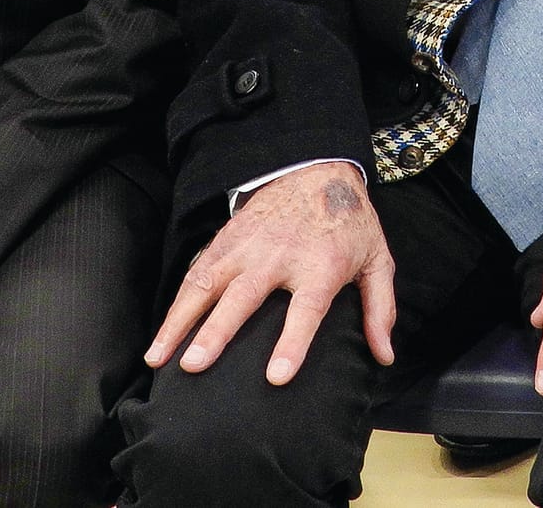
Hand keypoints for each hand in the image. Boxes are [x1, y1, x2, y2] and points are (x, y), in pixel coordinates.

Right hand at [146, 165, 393, 385]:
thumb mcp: (376, 259)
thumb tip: (383, 356)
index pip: (306, 309)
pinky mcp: (226, 238)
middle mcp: (279, 255)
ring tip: (159, 357)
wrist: (318, 167)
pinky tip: (162, 333)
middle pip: (245, 296)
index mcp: (320, 265)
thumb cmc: (349, 222)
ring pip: (207, 284)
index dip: (292, 342)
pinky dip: (176, 303)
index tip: (275, 376)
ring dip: (181, 320)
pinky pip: (195, 272)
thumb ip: (379, 308)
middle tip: (195, 366)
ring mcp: (247, 245)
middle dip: (218, 332)